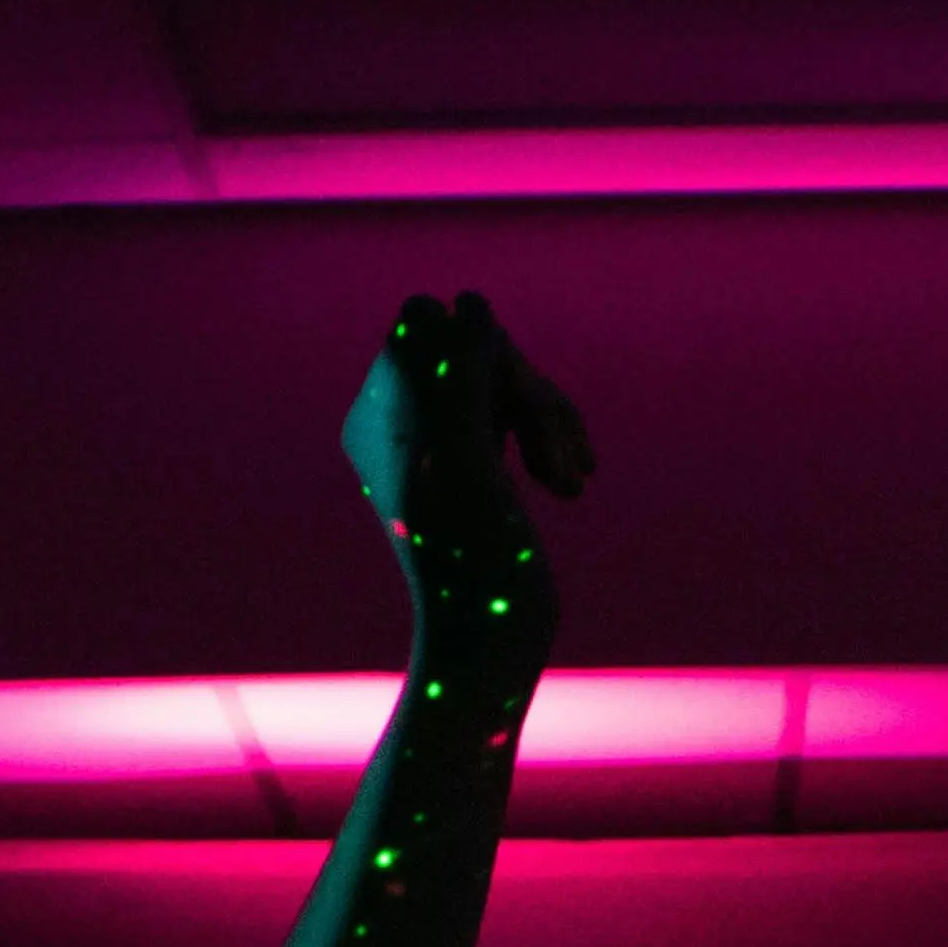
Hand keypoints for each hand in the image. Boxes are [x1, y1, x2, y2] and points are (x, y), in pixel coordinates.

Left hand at [344, 289, 591, 649]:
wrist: (490, 642)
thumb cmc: (472, 550)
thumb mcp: (467, 446)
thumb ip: (463, 363)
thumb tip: (470, 304)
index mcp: (376, 411)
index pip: (424, 319)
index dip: (478, 348)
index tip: (504, 408)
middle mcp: (402, 425)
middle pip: (473, 348)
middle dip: (525, 392)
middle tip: (554, 459)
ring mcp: (444, 447)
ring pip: (508, 382)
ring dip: (550, 421)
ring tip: (571, 480)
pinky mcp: (486, 473)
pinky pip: (525, 418)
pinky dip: (555, 442)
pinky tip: (571, 486)